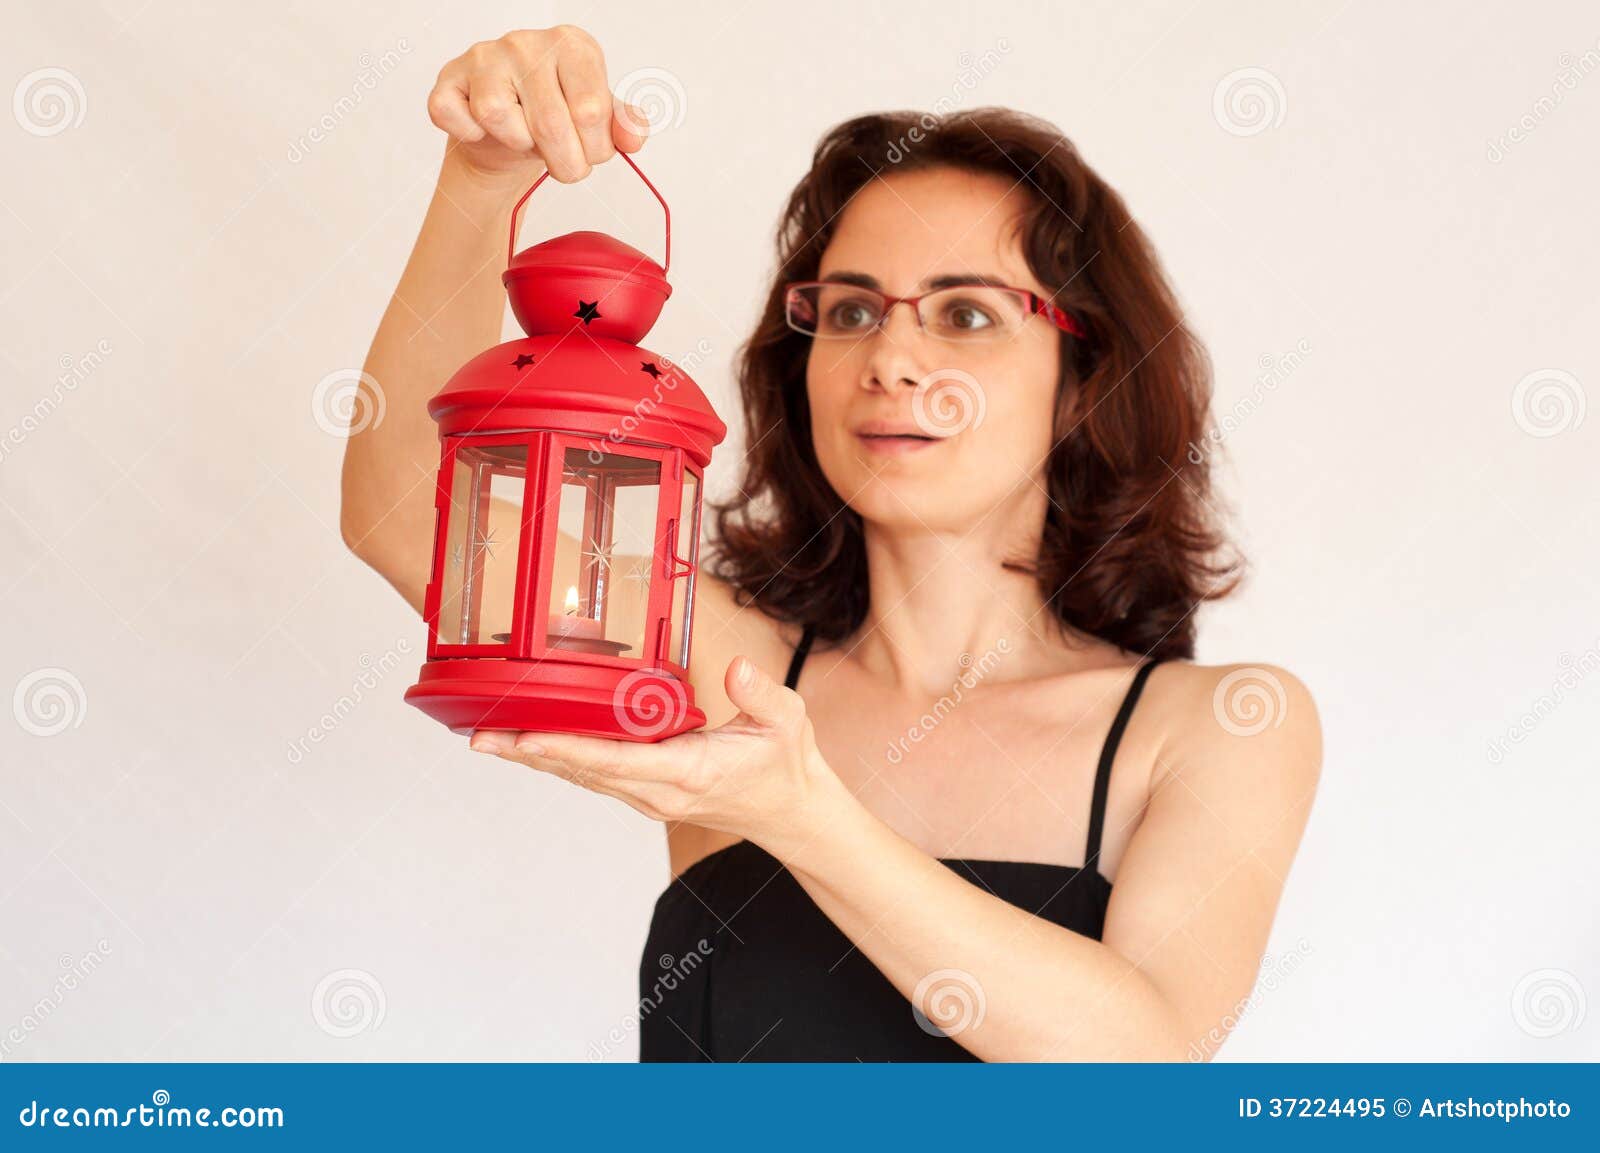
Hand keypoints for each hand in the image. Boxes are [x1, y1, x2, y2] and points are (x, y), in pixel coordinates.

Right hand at [427, 26, 648, 184]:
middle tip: (565, 164)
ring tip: (524, 137)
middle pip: (550, 123)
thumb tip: (632, 138)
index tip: (590, 150)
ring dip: (518, 144)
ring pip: (500, 117)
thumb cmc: (556, 120)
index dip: (594, 148)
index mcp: (572, 45)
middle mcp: (527, 42)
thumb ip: (624, 126)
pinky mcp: (449, 78)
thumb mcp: (599, 121)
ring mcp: (484, 56)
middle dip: (565, 163)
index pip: (592, 110)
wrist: (506, 134)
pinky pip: (455, 116)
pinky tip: (484, 130)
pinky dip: (471, 134)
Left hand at [468, 657, 841, 853]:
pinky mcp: (649, 793)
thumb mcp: (787, 721)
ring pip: (584, 776)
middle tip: (480, 738)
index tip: (525, 738)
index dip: (566, 748)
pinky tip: (534, 745)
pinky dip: (562, 759)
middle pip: (583, 771)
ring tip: (491, 740)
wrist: (792, 813)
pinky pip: (597, 776)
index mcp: (688, 771)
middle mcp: (659, 791)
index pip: (615, 760)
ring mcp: (651, 796)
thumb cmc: (786, 766)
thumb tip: (737, 669)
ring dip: (537, 759)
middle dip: (530, 754)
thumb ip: (761, 694)